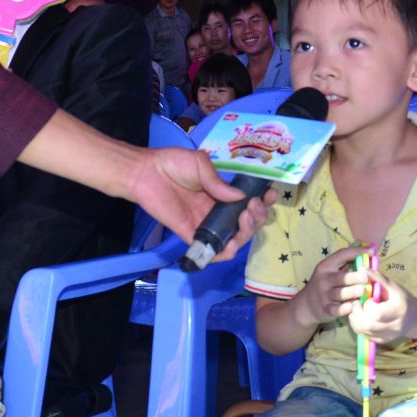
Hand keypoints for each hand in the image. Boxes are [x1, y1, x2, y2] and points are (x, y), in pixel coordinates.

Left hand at [124, 147, 274, 258]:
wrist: (146, 172)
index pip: (247, 203)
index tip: (269, 193)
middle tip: (254, 205)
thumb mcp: (201, 164)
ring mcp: (205, 224)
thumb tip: (240, 196)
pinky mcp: (191, 235)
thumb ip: (218, 182)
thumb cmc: (172, 163)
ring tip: (246, 216)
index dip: (262, 201)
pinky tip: (232, 242)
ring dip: (247, 232)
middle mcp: (216, 212)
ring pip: (234, 239)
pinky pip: (212, 252)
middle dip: (258, 217)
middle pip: (246, 224)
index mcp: (220, 194)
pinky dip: (225, 253)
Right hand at [290, 246, 367, 327]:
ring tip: (362, 291)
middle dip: (353, 276)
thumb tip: (369, 247)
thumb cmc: (326, 283)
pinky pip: (335, 309)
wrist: (307, 304)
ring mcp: (324, 295)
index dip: (356, 252)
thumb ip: (348, 260)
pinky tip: (351, 307)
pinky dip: (343, 309)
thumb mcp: (330, 269)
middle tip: (365, 277)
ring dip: (351, 292)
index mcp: (326, 266)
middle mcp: (324, 280)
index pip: (341, 256)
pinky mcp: (326, 309)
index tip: (372, 252)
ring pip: (339, 293)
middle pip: (340, 277)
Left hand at [345, 269, 416, 343]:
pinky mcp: (381, 341)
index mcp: (399, 310)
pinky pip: (363, 335)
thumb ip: (378, 278)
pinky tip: (361, 317)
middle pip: (367, 325)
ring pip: (362, 331)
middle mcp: (394, 326)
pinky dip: (357, 325)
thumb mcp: (393, 286)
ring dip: (354, 318)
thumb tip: (362, 269)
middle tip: (356, 303)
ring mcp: (387, 336)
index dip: (366, 304)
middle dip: (356, 312)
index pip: (375, 313)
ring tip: (357, 308)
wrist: (414, 318)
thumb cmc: (402, 298)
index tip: (367, 297)